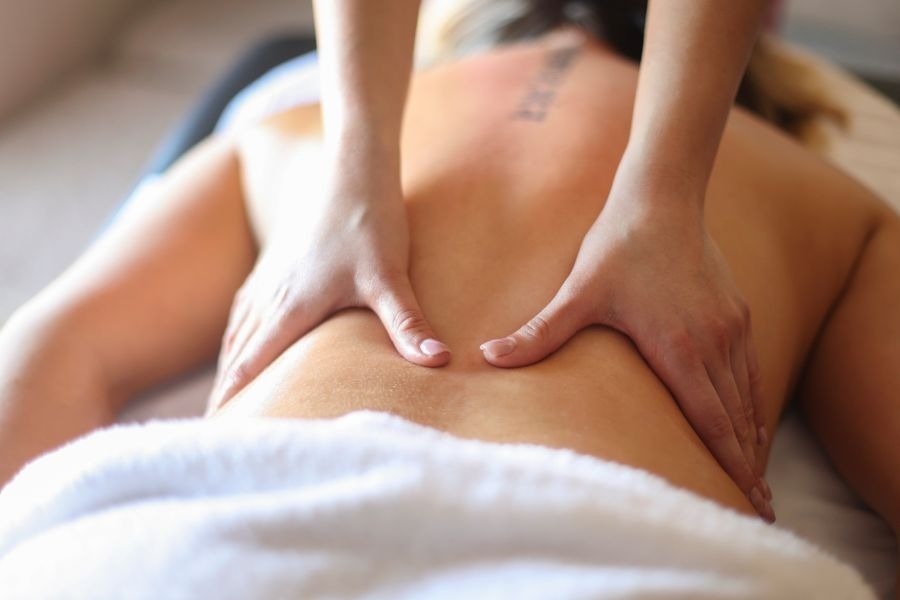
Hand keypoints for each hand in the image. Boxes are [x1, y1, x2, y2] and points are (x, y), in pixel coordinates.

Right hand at [208, 149, 448, 411]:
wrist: (354, 172)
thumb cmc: (371, 223)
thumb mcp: (391, 278)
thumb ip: (408, 324)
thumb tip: (438, 362)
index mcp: (291, 307)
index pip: (252, 364)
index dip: (233, 399)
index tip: (214, 431)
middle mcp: (272, 295)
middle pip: (239, 352)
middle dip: (227, 391)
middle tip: (215, 428)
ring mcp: (271, 277)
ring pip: (239, 330)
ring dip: (231, 364)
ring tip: (224, 395)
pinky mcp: (279, 263)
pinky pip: (246, 307)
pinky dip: (238, 333)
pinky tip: (240, 338)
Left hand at [479, 172, 772, 520]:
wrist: (661, 198)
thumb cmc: (618, 246)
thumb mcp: (576, 292)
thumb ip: (539, 332)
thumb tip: (487, 357)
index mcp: (679, 347)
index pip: (711, 420)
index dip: (727, 463)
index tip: (746, 500)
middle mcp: (715, 342)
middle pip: (736, 418)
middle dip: (746, 464)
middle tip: (758, 507)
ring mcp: (731, 326)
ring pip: (747, 396)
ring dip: (753, 437)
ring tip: (756, 475)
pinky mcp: (737, 311)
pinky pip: (750, 369)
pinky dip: (753, 402)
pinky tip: (751, 420)